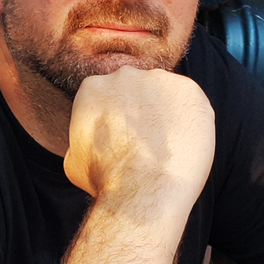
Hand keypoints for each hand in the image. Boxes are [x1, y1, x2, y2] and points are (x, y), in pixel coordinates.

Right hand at [64, 66, 214, 205]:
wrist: (143, 188)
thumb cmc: (105, 180)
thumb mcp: (73, 159)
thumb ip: (80, 139)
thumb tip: (84, 143)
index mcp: (92, 86)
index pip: (108, 94)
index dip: (117, 116)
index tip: (124, 136)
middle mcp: (124, 75)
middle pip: (136, 89)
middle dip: (141, 110)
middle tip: (146, 140)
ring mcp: (158, 79)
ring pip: (164, 94)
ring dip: (166, 113)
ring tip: (167, 145)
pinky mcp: (188, 89)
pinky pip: (190, 101)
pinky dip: (189, 118)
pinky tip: (183, 142)